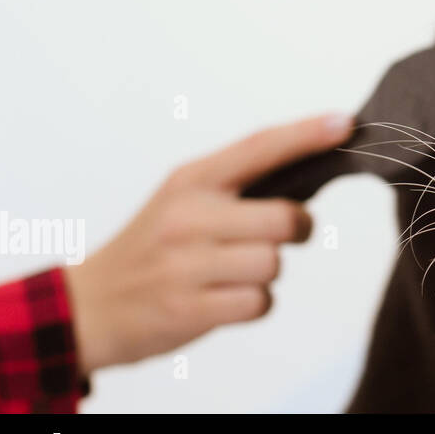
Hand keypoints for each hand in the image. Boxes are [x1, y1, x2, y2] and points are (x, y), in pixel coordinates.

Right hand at [63, 113, 351, 373]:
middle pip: (285, 219)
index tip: (344, 124)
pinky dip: (252, 304)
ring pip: (274, 264)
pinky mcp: (188, 309)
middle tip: (277, 236)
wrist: (89, 304)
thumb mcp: (185, 197)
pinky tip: (222, 298)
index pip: (259, 148)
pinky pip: (259, 303)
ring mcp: (186, 265)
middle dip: (296, 231)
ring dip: (266, 272)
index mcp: (192, 180)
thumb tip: (313, 163)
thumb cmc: (156, 246)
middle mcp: (188, 217)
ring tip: (231, 272)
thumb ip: (240, 182)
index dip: (306, 135)